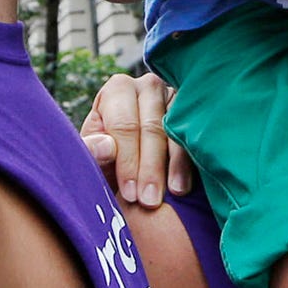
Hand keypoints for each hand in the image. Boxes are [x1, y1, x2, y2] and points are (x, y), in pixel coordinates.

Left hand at [81, 73, 194, 206]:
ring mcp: (176, 97)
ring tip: (172, 195)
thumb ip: (92, 151)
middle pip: (152, 128)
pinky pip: (196, 137)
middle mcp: (149, 86)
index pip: (125, 125)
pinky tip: (185, 186)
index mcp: (119, 89)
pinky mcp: (195, 113)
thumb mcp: (93, 154)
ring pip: (176, 132)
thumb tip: (106, 147)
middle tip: (149, 201)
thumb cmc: (109, 154)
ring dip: (174, 166)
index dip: (127, 161)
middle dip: (150, 168)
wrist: (132, 155)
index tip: (130, 193)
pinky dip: (190, 164)